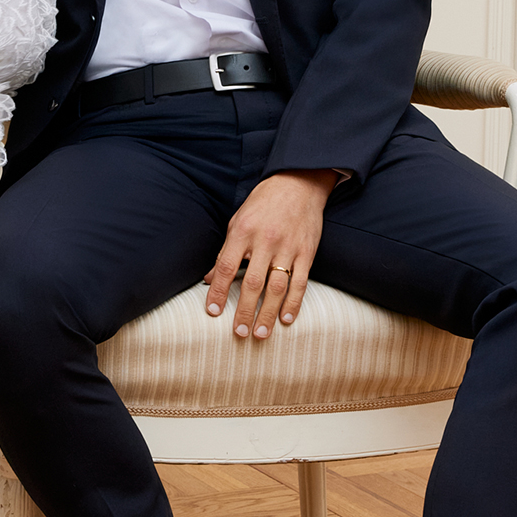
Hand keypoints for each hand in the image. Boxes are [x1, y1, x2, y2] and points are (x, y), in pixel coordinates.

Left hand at [203, 168, 337, 339]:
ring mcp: (288, 247)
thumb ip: (225, 251)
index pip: (225, 266)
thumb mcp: (237, 221)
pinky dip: (293, 302)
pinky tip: (286, 319)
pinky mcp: (307, 252)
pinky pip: (300, 281)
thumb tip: (209, 278)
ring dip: (268, 313)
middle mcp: (265, 240)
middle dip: (244, 310)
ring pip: (277, 286)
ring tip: (260, 333)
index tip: (212, 312)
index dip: (218, 291)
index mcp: (243, 232)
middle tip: (239, 332)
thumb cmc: (263, 203)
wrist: (298, 183)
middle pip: (252, 282)